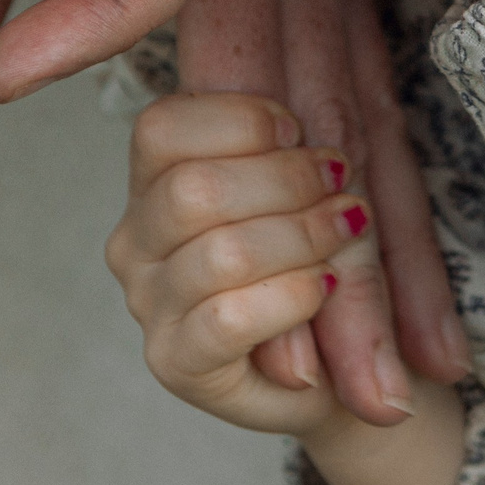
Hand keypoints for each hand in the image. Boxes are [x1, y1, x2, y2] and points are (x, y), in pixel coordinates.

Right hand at [106, 90, 463, 484]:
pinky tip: (324, 285)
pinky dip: (290, 296)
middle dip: (286, 179)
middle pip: (192, 189)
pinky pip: (229, 321)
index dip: (238, 120)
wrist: (333, 361)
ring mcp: (151, 306)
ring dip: (301, 235)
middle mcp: (136, 242)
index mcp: (153, 183)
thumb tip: (295, 128)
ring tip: (347, 227)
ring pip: (219, 255)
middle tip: (340, 181)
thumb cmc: (311, 254)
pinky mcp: (177, 364)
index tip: (297, 130)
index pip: (160, 128)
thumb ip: (285, 150)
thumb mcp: (301, 184)